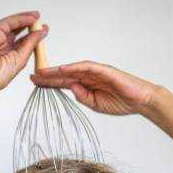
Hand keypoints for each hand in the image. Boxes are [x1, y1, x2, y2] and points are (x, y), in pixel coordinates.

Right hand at [0, 11, 48, 91]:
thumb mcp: (21, 58)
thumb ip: (31, 44)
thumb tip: (41, 33)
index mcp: (10, 54)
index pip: (23, 40)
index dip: (34, 34)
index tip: (44, 30)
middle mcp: (3, 44)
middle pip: (18, 30)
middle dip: (30, 24)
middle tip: (40, 20)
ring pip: (13, 24)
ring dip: (25, 19)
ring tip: (36, 16)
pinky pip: (9, 22)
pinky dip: (20, 19)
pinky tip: (30, 19)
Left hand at [30, 61, 158, 114]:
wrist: (140, 101)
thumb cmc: (121, 102)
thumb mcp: (96, 105)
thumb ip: (83, 97)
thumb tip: (71, 89)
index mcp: (86, 85)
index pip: (64, 83)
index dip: (49, 82)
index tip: (34, 83)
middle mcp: (88, 76)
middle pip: (64, 75)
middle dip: (48, 75)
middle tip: (32, 75)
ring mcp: (96, 72)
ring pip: (73, 69)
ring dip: (57, 70)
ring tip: (43, 71)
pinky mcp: (105, 70)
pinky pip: (87, 67)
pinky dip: (75, 67)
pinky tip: (63, 69)